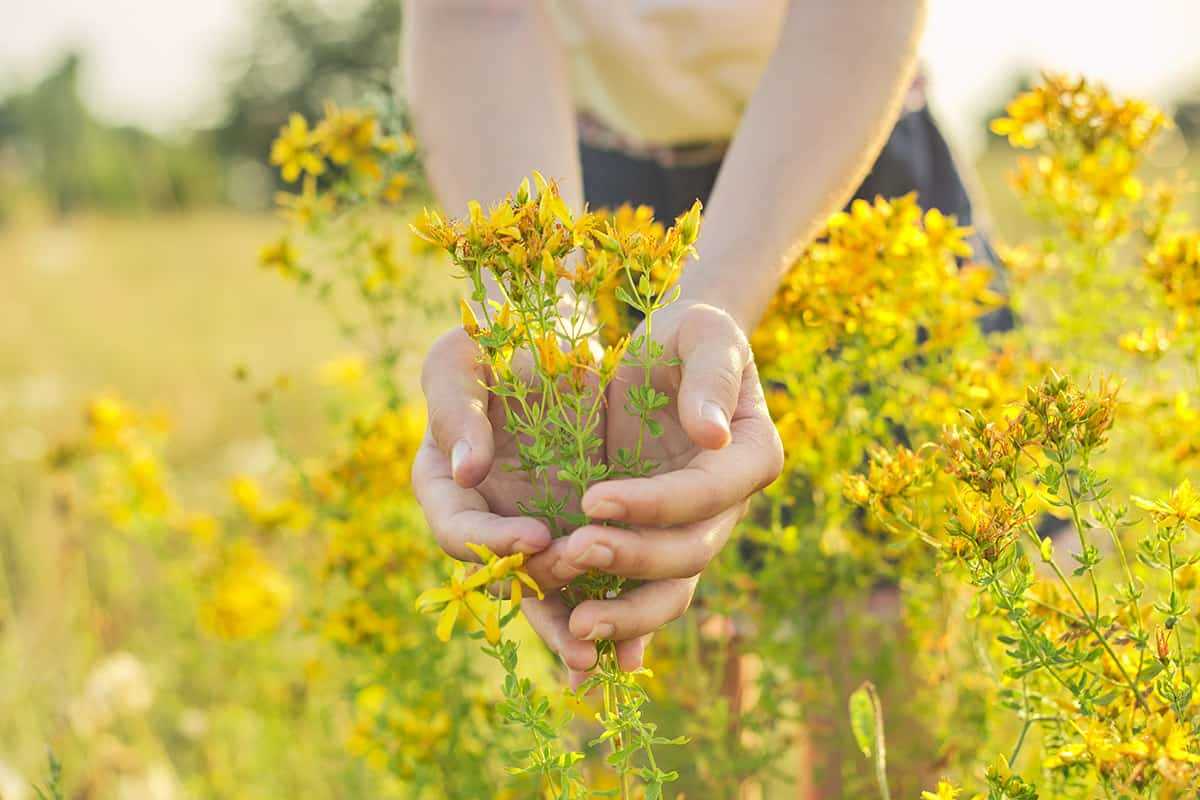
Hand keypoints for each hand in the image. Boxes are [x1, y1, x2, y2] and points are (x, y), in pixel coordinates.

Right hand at [411, 327, 601, 671]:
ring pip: (542, 594)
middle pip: (498, 575)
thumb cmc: (494, 342)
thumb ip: (454, 408)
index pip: (455, 528)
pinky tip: (625, 653)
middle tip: (576, 585)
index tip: (535, 537)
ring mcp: (528, 532)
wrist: (555, 341)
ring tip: (591, 653)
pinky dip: (603, 615)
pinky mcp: (574, 536)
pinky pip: (586, 586)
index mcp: (443, 484)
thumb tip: (466, 471)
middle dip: (534, 591)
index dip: (490, 542)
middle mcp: (483, 520)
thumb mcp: (461, 357)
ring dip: (564, 626)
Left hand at [524, 302, 783, 684]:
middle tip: (574, 555)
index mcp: (750, 457)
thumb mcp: (705, 336)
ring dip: (627, 613)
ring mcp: (691, 530)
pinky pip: (638, 591)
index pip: (706, 494)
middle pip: (689, 553)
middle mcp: (727, 506)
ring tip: (577, 627)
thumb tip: (712, 435)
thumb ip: (711, 379)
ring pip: (670, 590)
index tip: (593, 498)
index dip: (654, 504)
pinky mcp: (652, 540)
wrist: (667, 355)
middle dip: (634, 561)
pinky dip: (615, 622)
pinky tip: (579, 647)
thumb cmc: (690, 336)